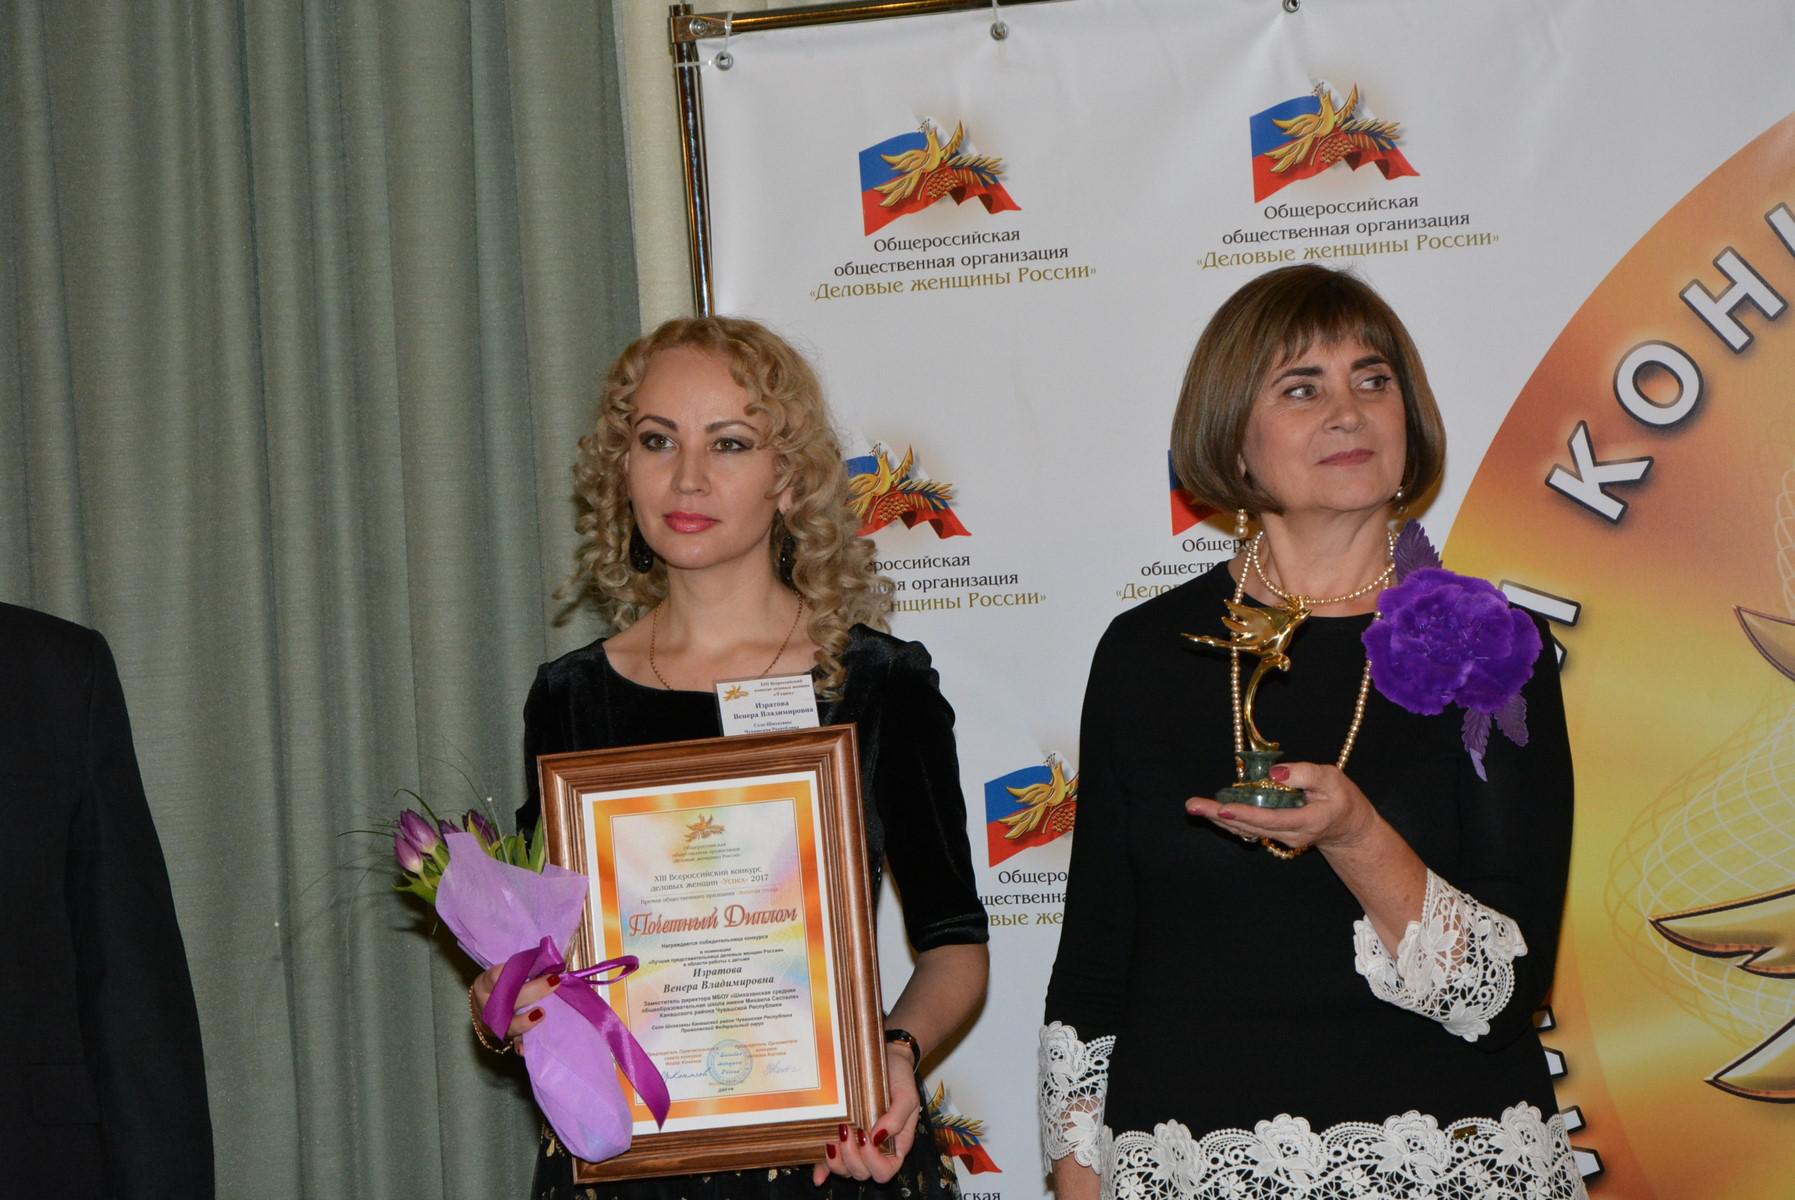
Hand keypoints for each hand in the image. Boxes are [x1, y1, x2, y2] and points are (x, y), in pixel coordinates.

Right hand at [471, 962, 562, 1051]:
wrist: (484, 1007)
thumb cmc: (501, 986)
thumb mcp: (504, 973)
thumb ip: (521, 969)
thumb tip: (551, 960)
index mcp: (485, 984)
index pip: (495, 976)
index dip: (516, 971)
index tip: (538, 964)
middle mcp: (486, 1005)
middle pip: (506, 999)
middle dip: (532, 991)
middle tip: (553, 982)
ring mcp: (494, 1024)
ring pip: (507, 1025)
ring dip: (524, 1021)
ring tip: (541, 1013)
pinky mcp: (503, 1037)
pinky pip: (512, 1043)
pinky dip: (520, 1046)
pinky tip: (525, 1048)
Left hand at [811, 1045, 922, 1184]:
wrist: (887, 1058)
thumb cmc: (899, 1078)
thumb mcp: (907, 1096)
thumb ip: (897, 1119)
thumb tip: (877, 1138)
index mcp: (895, 1145)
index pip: (885, 1170)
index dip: (873, 1162)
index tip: (866, 1137)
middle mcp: (876, 1150)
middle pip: (862, 1173)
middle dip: (851, 1157)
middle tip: (847, 1130)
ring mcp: (857, 1146)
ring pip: (845, 1169)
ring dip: (836, 1160)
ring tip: (834, 1136)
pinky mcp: (842, 1138)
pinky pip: (830, 1161)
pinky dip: (823, 1168)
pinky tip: (816, 1173)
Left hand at [1185, 761, 1378, 853]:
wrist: (1347, 828)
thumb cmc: (1341, 799)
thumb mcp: (1333, 779)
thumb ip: (1305, 775)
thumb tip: (1275, 773)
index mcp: (1306, 822)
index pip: (1271, 819)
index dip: (1247, 814)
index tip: (1224, 808)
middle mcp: (1289, 835)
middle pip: (1250, 827)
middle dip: (1220, 816)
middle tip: (1193, 806)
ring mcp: (1280, 837)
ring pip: (1246, 830)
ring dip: (1218, 819)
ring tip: (1194, 807)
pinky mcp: (1273, 833)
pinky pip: (1248, 828)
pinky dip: (1228, 819)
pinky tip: (1210, 811)